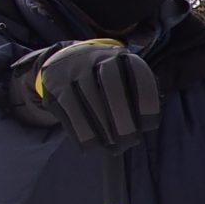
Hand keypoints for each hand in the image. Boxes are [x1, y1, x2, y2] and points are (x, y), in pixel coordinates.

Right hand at [7, 39, 158, 150]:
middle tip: (130, 141)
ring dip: (104, 129)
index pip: (138, 74)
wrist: (62, 61)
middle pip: (111, 85)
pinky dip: (83, 132)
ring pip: (90, 100)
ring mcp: (72, 69)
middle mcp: (96, 57)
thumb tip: (148, 123)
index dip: (146, 102)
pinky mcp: (54, 85)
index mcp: (121, 56)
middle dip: (123, 117)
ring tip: (114, 147)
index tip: (150, 125)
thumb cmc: (104, 79)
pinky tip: (92, 144)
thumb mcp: (124, 76)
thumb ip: (138, 94)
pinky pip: (70, 111)